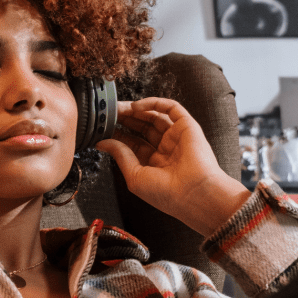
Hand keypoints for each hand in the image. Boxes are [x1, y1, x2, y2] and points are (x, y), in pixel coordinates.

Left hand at [96, 98, 250, 237]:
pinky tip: (136, 107)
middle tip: (107, 113)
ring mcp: (177, 137)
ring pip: (154, 116)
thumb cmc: (167, 194)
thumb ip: (120, 156)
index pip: (133, 143)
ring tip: (117, 108)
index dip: (118, 134)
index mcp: (155, 164)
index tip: (102, 127)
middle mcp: (166, 149)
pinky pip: (171, 108)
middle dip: (124, 119)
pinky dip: (153, 103)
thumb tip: (102, 142)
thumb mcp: (135, 176)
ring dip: (135, 110)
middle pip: (142, 127)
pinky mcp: (187, 126)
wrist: (194, 194)